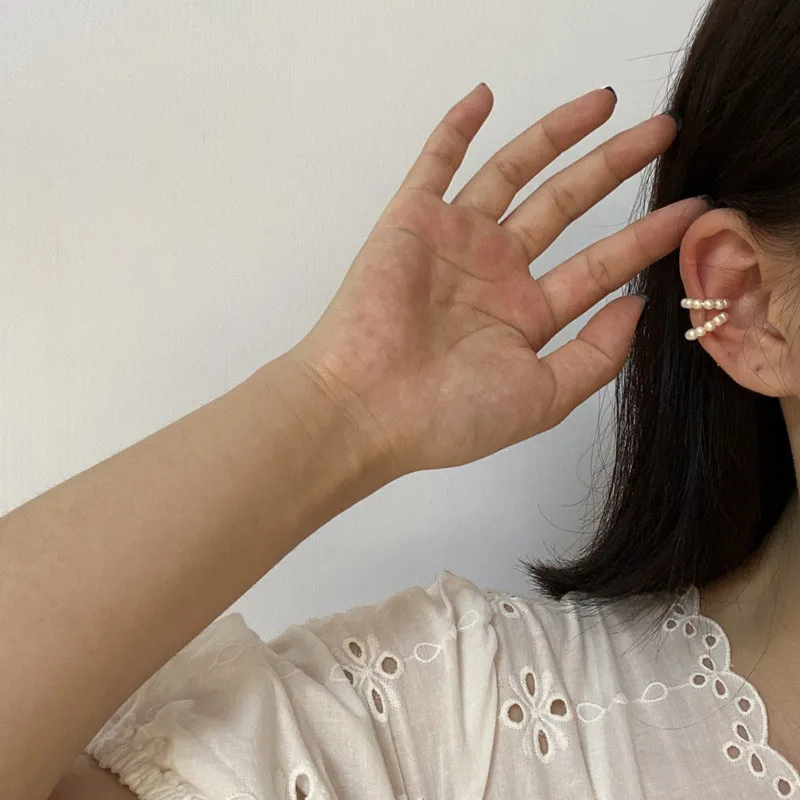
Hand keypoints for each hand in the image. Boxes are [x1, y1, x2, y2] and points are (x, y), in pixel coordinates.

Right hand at [287, 84, 707, 477]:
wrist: (368, 408)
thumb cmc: (447, 416)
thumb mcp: (543, 397)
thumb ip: (596, 355)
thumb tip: (636, 306)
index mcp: (525, 315)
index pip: (599, 265)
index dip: (647, 238)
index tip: (692, 212)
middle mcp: (494, 273)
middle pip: (566, 205)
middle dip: (615, 167)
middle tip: (665, 132)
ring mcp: (455, 242)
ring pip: (514, 172)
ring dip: (556, 134)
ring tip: (604, 102)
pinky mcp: (412, 221)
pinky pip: (436, 163)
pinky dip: (456, 129)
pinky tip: (484, 97)